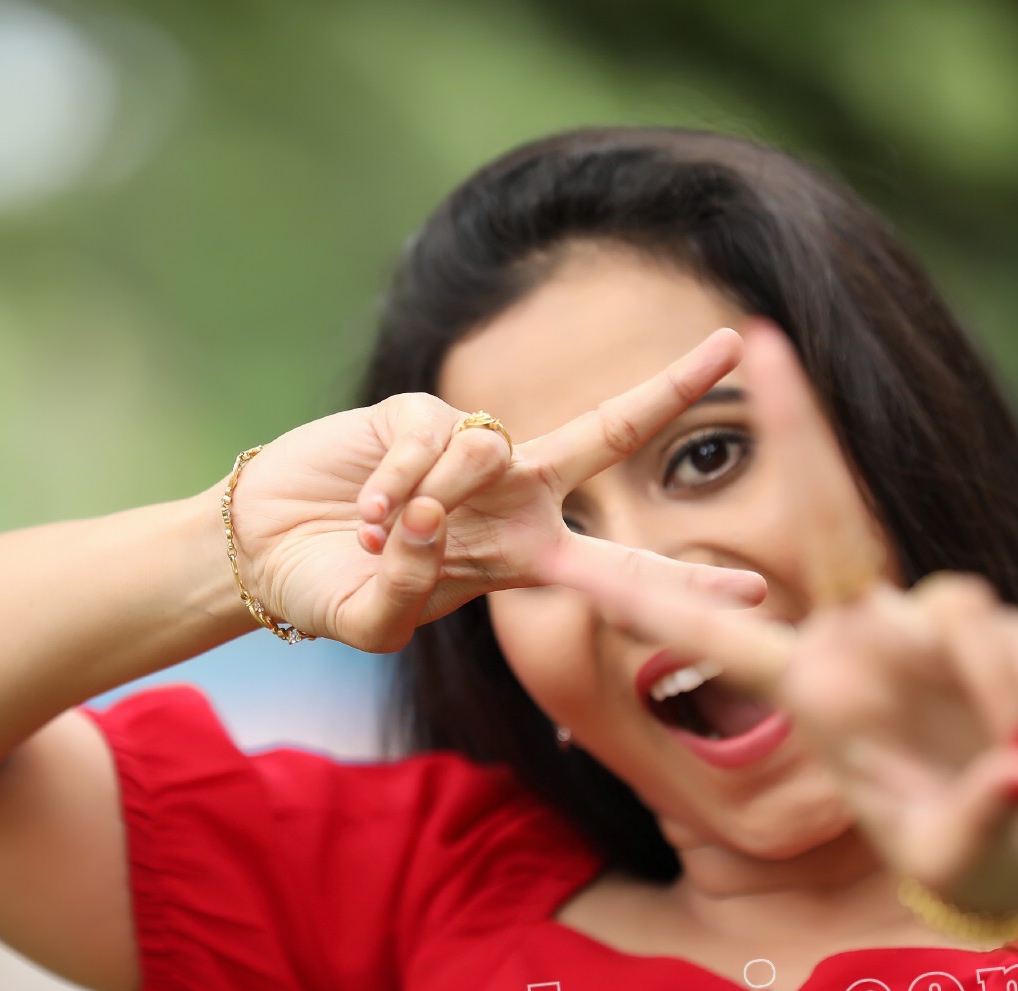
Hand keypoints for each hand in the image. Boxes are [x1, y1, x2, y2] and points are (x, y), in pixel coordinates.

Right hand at [226, 329, 767, 651]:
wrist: (260, 550)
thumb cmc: (328, 593)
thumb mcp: (376, 621)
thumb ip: (408, 586)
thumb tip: (433, 504)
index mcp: (521, 558)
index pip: (617, 568)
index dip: (682, 582)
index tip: (757, 592)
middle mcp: (510, 496)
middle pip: (606, 431)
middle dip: (669, 387)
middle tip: (731, 343)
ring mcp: (466, 450)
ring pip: (491, 451)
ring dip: (434, 502)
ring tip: (376, 537)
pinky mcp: (415, 413)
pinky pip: (429, 442)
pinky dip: (392, 486)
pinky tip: (362, 515)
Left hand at [548, 320, 1017, 913]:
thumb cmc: (968, 856)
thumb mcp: (950, 854)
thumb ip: (976, 815)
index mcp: (810, 688)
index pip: (711, 635)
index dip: (644, 597)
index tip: (571, 561)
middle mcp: (863, 639)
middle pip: (828, 519)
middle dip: (798, 427)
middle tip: (761, 341)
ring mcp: (929, 628)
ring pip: (959, 611)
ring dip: (998, 690)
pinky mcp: (999, 633)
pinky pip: (1014, 646)